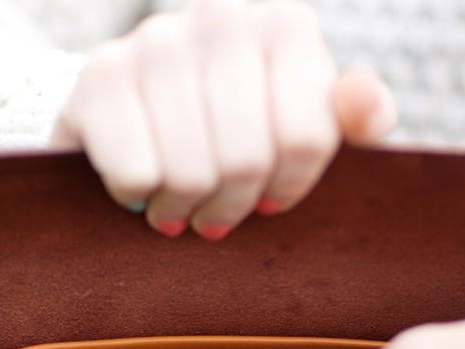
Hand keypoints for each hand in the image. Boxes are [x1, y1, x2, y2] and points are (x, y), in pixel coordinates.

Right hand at [49, 0, 395, 238]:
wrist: (133, 119)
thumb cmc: (229, 136)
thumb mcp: (300, 130)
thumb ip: (349, 121)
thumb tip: (365, 103)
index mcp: (285, 29)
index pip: (305, 139)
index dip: (287, 190)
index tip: (270, 199)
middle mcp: (222, 17)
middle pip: (246, 161)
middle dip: (230, 206)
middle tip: (214, 214)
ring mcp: (156, 40)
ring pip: (190, 172)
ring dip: (182, 208)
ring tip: (178, 203)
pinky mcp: (100, 77)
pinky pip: (137, 174)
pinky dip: (137, 197)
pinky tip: (140, 185)